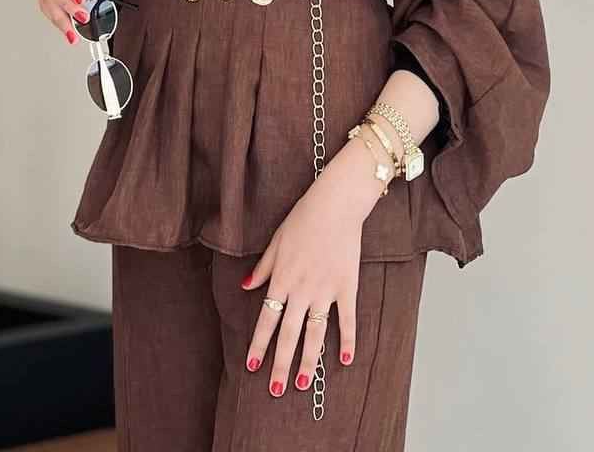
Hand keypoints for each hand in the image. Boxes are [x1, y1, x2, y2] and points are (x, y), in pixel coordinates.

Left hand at [239, 139, 385, 395]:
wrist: (336, 204)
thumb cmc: (303, 217)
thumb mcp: (276, 241)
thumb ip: (263, 268)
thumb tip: (246, 287)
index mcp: (281, 279)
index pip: (266, 319)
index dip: (258, 344)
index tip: (251, 366)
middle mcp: (301, 290)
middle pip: (288, 334)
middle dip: (280, 364)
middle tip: (275, 389)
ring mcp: (326, 290)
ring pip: (315, 333)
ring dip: (308, 360)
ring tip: (302, 384)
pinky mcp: (347, 286)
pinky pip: (347, 319)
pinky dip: (348, 340)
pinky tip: (344, 360)